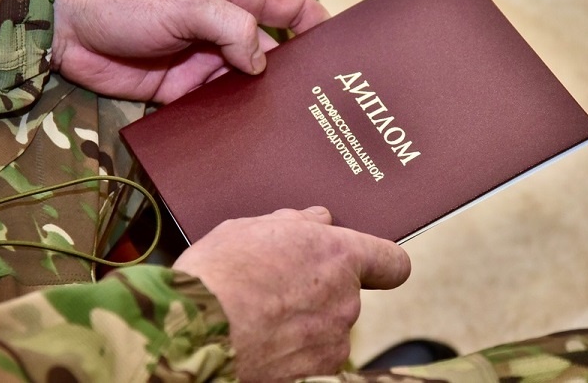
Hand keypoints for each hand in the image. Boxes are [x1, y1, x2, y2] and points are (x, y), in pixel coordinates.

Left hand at [51, 0, 328, 102]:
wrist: (67, 30)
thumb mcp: (185, 2)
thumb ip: (231, 27)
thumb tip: (262, 63)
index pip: (283, 3)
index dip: (313, 20)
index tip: (339, 44)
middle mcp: (221, 30)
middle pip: (270, 52)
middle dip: (292, 73)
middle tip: (320, 101)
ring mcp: (202, 62)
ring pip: (244, 85)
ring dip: (261, 102)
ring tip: (290, 126)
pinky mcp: (181, 92)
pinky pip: (214, 108)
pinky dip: (229, 120)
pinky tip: (248, 137)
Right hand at [172, 207, 410, 381]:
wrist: (195, 332)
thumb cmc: (218, 275)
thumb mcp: (250, 228)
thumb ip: (296, 223)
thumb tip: (318, 219)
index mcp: (338, 255)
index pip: (392, 262)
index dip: (382, 265)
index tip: (373, 268)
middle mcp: (347, 298)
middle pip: (348, 293)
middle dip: (320, 290)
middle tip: (277, 286)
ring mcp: (334, 339)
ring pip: (328, 326)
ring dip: (306, 322)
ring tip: (261, 315)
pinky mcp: (318, 372)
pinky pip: (315, 356)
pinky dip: (295, 352)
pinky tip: (263, 341)